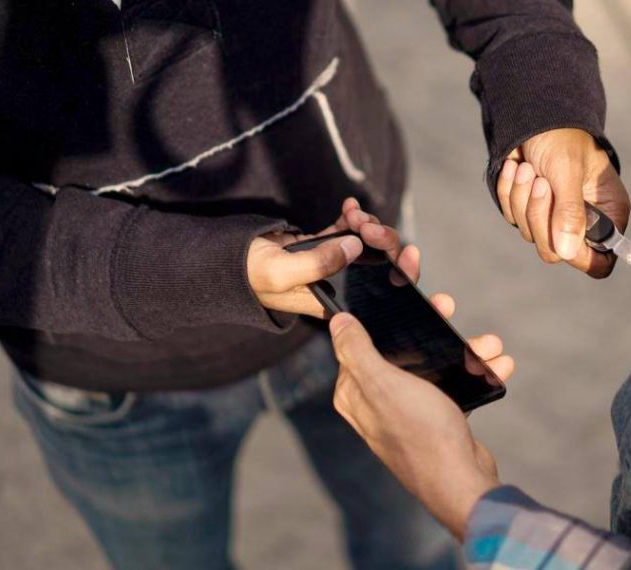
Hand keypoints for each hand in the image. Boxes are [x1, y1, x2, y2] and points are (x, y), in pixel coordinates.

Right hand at [247, 198, 420, 317]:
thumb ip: (318, 262)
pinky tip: (348, 207)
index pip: (380, 297)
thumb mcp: (280, 273)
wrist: (223, 261)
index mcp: (334, 303)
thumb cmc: (248, 274)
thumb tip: (355, 247)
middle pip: (381, 265)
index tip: (407, 256)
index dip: (402, 277)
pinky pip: (349, 231)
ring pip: (367, 244)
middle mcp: (339, 286)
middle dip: (382, 240)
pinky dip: (353, 217)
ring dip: (366, 224)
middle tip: (366, 225)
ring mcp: (333, 265)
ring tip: (352, 213)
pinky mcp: (324, 246)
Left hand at [329, 297, 514, 539]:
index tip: (408, 287)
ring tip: (490, 343)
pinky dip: (474, 372)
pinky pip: (453, 384)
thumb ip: (357, 351)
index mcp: (356, 391)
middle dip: (431, 326)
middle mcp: (377, 400)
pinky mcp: (434, 419)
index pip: (363, 338)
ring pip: (433, 364)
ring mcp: (407, 410)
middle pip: (401, 348)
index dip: (385, 311)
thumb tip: (338, 322)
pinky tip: (498, 365)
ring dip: (463, 350)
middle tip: (448, 305)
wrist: (462, 483)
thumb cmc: (420, 435)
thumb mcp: (383, 385)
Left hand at [497, 128, 630, 277]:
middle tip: (539, 181)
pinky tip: (514, 166)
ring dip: (522, 198)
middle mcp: (585, 222)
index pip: (600, 262)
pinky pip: (513, 217)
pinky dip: (509, 191)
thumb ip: (569, 212)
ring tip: (526, 168)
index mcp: (608, 215)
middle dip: (540, 216)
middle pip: (557, 250)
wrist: (535, 114)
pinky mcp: (530, 209)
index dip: (580, 256)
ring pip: (530, 234)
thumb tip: (567, 252)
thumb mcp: (567, 170)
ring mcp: (555, 217)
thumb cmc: (562, 136)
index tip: (561, 234)